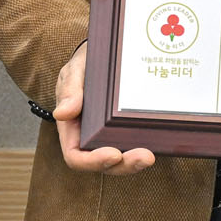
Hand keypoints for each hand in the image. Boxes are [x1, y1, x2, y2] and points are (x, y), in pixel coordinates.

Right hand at [50, 43, 156, 173]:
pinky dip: (144, 148)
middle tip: (145, 157)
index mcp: (72, 128)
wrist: (104, 55)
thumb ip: (69, 90)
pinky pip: (133, 146)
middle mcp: (89, 137)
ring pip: (121, 161)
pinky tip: (158, 143)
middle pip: (103, 164)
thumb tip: (63, 113)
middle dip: (124, 165)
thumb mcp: (74, 71)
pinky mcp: (126, 130)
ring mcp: (109, 136)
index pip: (76, 157)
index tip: (113, 154)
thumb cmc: (85, 64)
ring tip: (151, 155)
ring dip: (135, 163)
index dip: (93, 161)